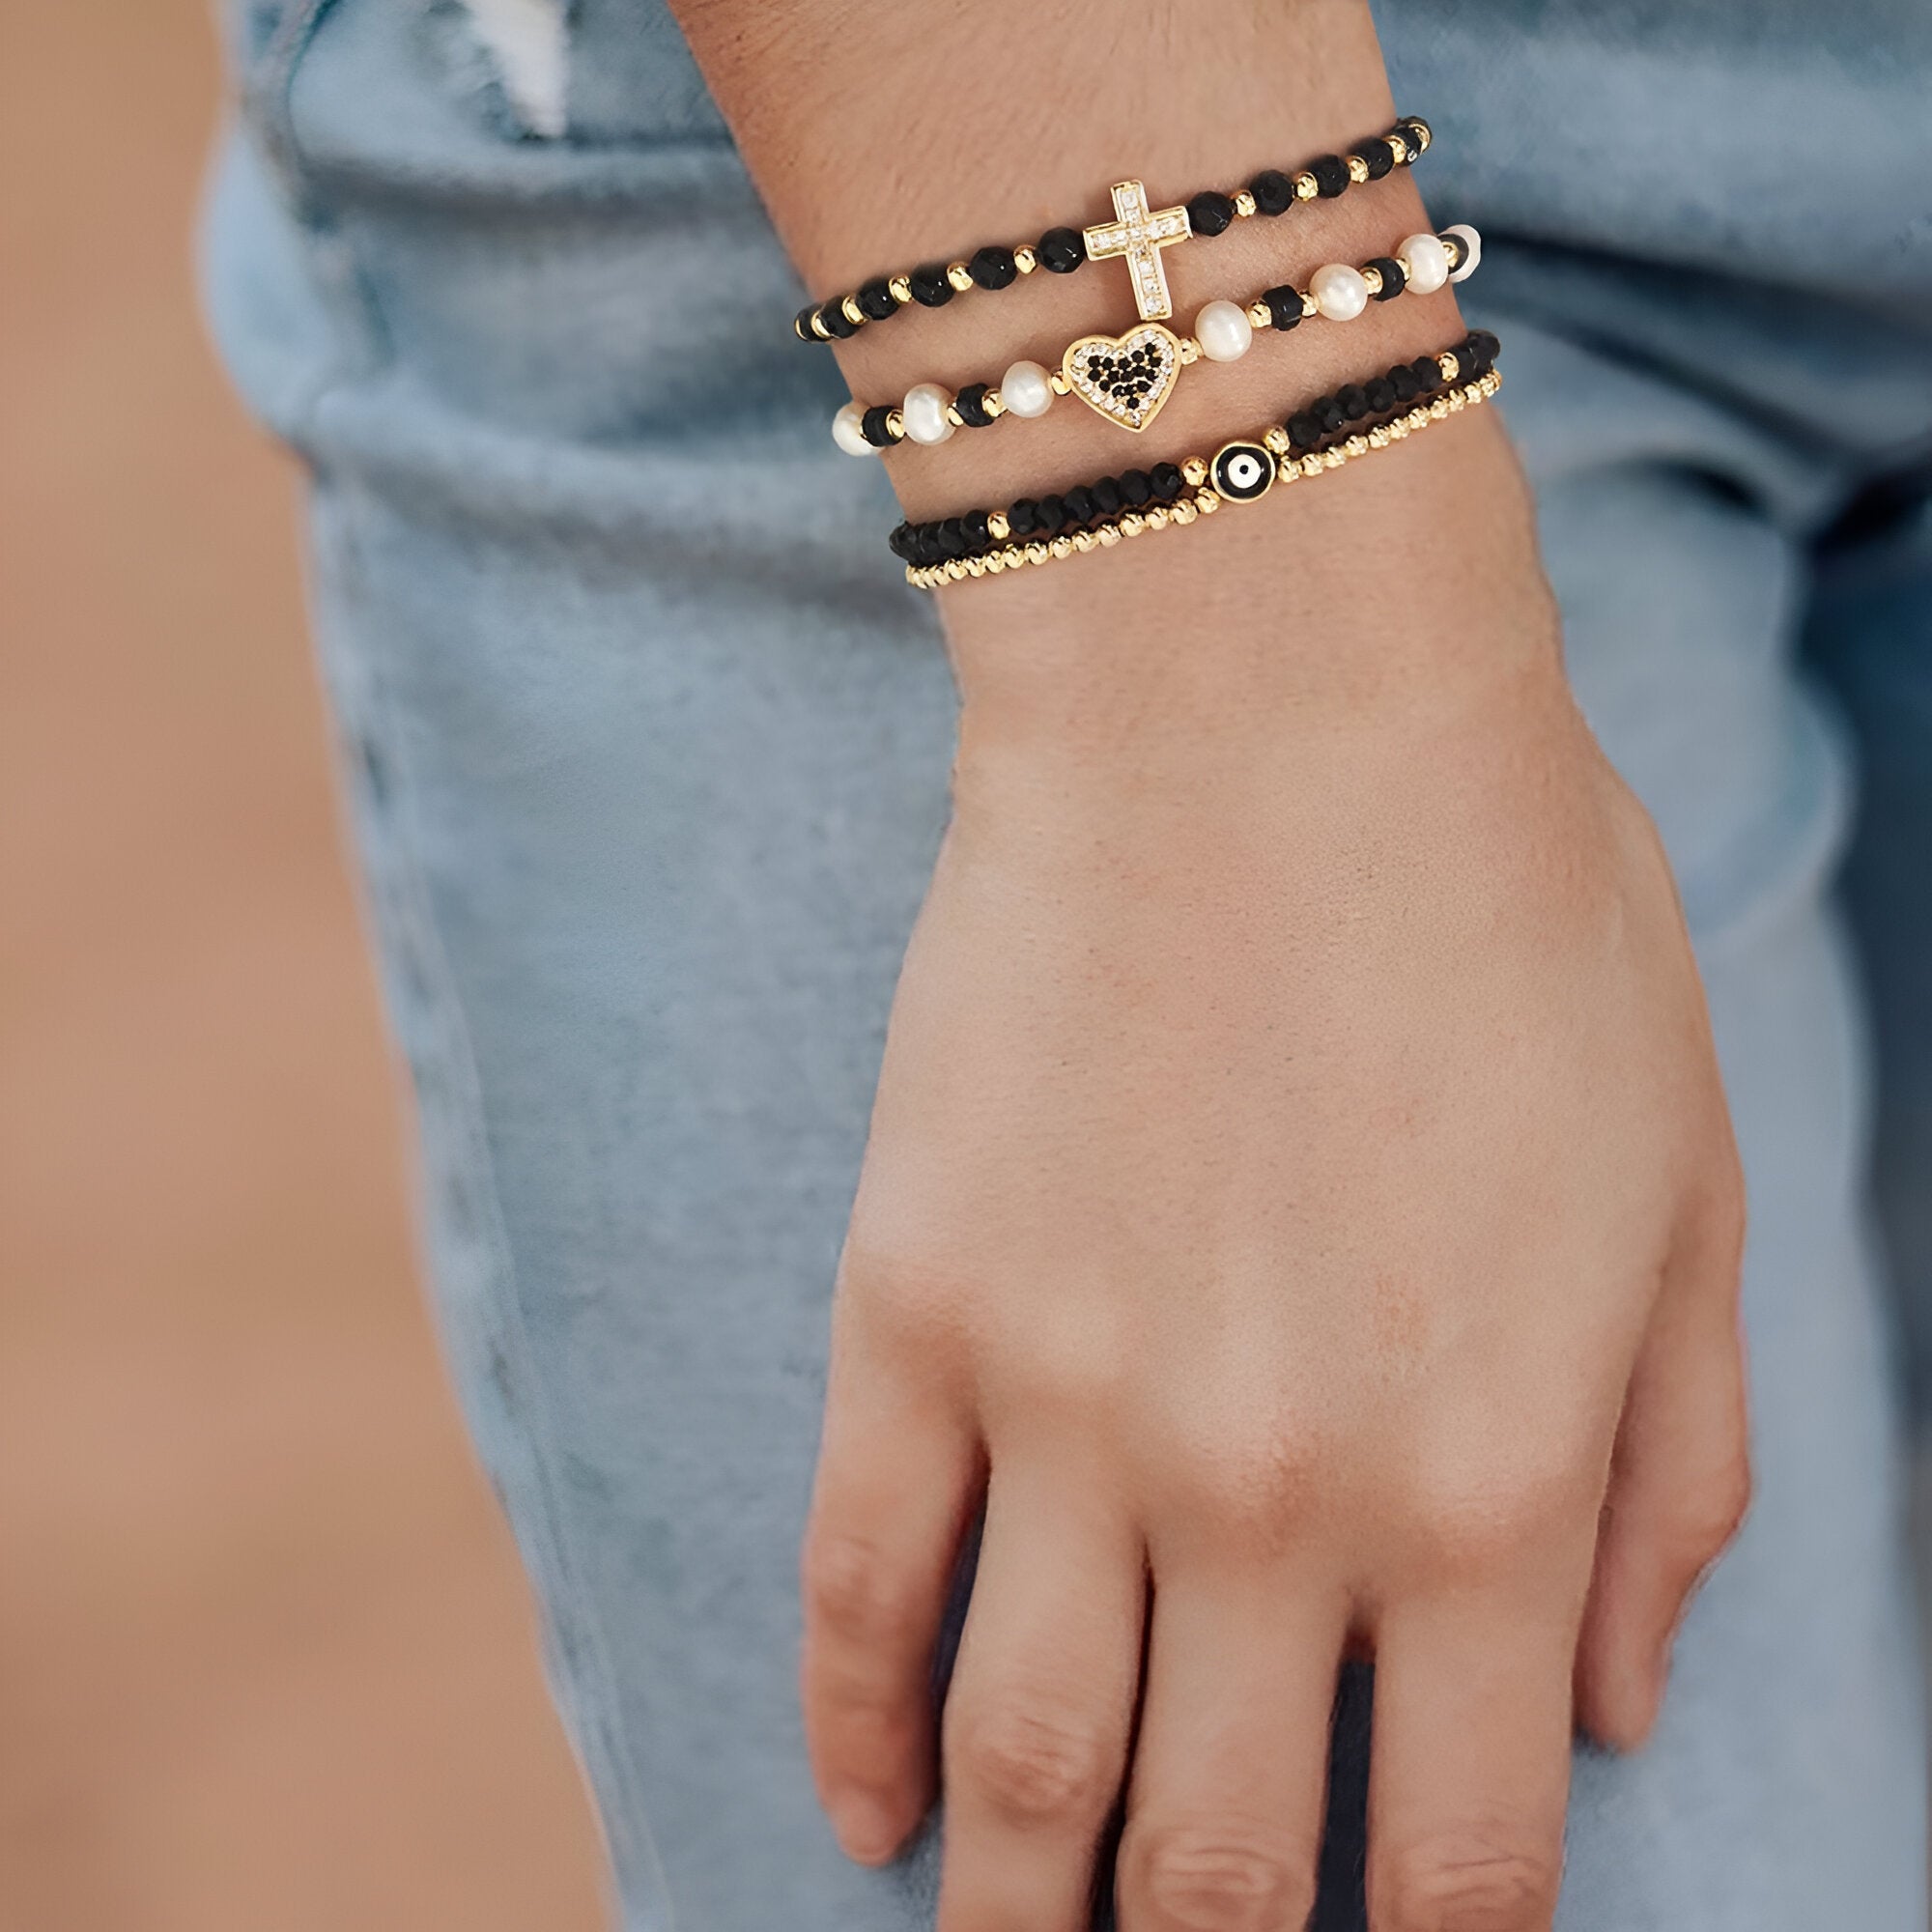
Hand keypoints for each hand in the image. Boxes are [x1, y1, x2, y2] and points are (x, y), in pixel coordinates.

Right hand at [798, 423, 1748, 1930]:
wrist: (1267, 703)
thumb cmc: (1511, 915)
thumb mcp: (1681, 1187)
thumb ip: (1671, 1477)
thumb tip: (1609, 1717)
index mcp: (1494, 1485)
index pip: (1454, 1868)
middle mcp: (1276, 1495)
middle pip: (1213, 1872)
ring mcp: (1070, 1406)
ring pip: (1018, 1768)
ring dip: (1012, 1915)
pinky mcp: (916, 1299)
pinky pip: (859, 1580)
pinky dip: (853, 1727)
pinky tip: (864, 1810)